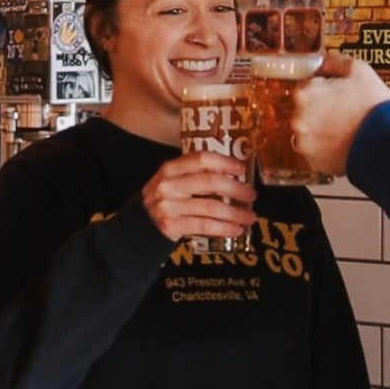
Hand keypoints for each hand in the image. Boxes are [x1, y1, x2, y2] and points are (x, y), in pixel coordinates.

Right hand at [141, 151, 256, 243]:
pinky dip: (223, 228)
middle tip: (252, 195)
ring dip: (235, 213)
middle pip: (210, 182)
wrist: (137, 227)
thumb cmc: (165, 200)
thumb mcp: (173, 181)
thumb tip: (235, 175)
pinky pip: (204, 226)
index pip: (202, 158)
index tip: (242, 169)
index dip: (225, 162)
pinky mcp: (171, 226)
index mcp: (171, 168)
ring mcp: (169, 206)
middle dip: (236, 189)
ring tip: (250, 217)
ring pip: (210, 207)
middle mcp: (169, 184)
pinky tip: (237, 230)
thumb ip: (196, 175)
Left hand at [291, 52, 389, 175]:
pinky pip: (316, 151)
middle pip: (305, 109)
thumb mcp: (359, 70)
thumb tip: (324, 62)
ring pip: (310, 131)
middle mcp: (298, 120)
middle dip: (321, 109)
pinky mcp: (314, 162)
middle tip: (345, 111)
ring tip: (346, 129)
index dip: (325, 88)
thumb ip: (334, 61)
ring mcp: (305, 143)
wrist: (389, 142)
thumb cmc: (374, 106)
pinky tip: (344, 143)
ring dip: (322, 129)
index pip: (307, 85)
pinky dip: (326, 148)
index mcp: (305, 93)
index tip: (338, 94)